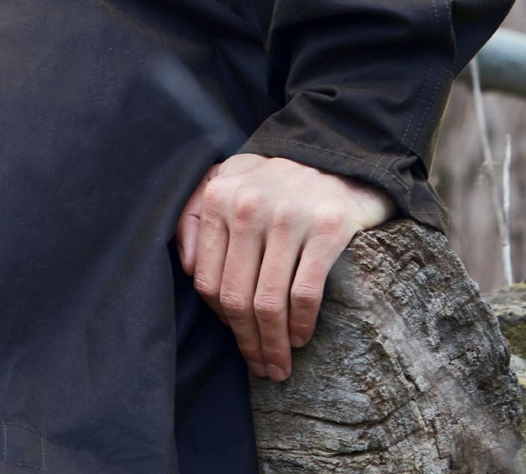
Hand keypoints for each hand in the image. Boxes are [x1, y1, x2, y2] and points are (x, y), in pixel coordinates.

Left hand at [176, 152, 394, 381]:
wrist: (338, 158)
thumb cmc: (276, 181)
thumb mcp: (228, 181)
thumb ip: (196, 215)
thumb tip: (187, 266)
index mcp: (220, 196)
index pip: (207, 278)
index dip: (220, 318)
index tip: (235, 336)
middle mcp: (249, 205)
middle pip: (237, 296)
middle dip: (246, 341)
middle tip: (260, 367)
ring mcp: (289, 217)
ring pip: (268, 301)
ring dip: (272, 344)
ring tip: (279, 365)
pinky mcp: (327, 228)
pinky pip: (305, 293)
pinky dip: (300, 325)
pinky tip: (300, 338)